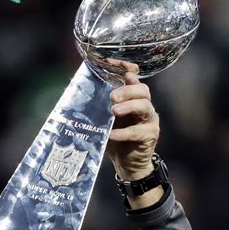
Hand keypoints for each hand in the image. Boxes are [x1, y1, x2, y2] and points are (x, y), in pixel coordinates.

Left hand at [107, 63, 159, 181]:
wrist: (127, 164)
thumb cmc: (116, 140)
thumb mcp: (105, 121)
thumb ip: (99, 108)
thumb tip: (78, 95)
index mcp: (133, 98)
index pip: (135, 77)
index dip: (127, 68)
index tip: (116, 65)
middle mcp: (144, 106)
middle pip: (142, 90)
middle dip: (127, 91)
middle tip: (112, 97)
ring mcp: (149, 120)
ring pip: (144, 107)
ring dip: (129, 106)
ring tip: (114, 111)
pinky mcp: (150, 135)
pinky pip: (137, 131)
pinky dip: (124, 133)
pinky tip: (112, 134)